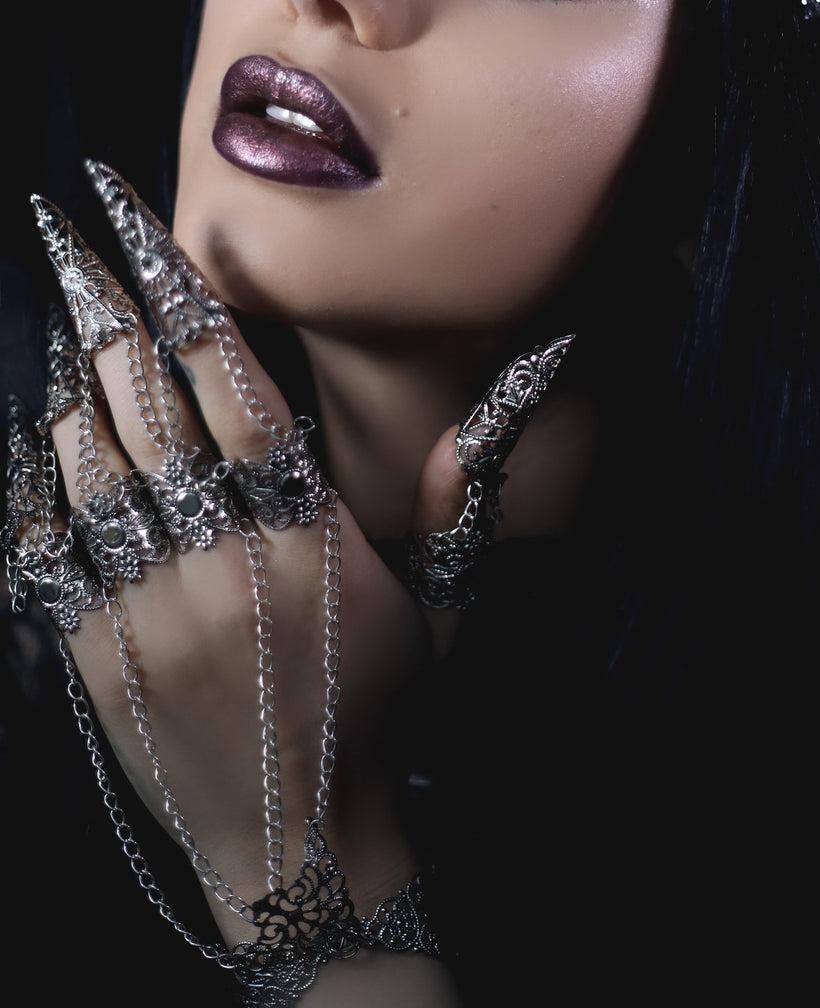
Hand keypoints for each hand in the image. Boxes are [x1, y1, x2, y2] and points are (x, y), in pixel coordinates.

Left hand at [7, 161, 569, 994]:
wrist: (300, 839)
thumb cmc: (379, 705)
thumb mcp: (443, 597)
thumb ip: (461, 485)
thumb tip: (529, 374)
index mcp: (300, 530)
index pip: (226, 377)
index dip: (180, 287)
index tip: (143, 220)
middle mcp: (214, 554)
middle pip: (141, 397)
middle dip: (102, 299)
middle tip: (71, 224)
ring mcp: (143, 602)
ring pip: (83, 454)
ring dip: (70, 372)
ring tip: (69, 311)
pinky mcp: (94, 649)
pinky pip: (45, 537)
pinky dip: (43, 472)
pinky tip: (45, 427)